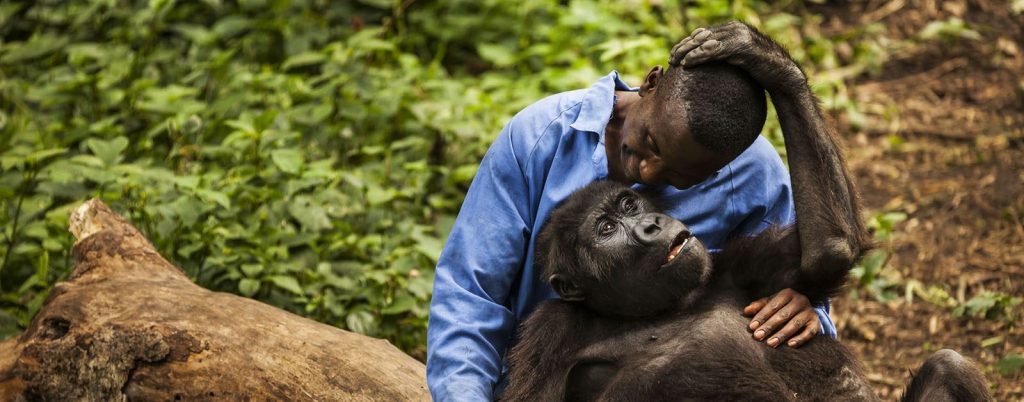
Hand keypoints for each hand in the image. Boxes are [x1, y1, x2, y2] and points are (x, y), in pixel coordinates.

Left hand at [668, 22, 804, 93]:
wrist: (781, 75)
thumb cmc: (758, 71)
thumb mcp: (736, 59)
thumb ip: (722, 55)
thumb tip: (701, 61)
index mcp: (731, 29)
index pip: (702, 34)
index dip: (686, 43)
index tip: (673, 55)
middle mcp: (734, 28)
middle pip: (701, 36)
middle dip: (683, 47)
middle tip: (671, 59)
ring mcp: (739, 35)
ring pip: (705, 41)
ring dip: (687, 51)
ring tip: (675, 61)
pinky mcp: (742, 46)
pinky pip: (715, 50)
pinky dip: (699, 56)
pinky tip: (687, 64)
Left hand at [742, 288, 819, 347]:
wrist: (808, 309)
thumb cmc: (784, 306)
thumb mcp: (772, 303)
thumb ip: (759, 306)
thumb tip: (745, 311)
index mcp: (787, 294)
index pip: (772, 305)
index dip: (761, 316)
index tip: (751, 328)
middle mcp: (800, 300)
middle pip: (783, 315)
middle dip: (769, 326)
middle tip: (758, 337)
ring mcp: (809, 312)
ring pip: (795, 324)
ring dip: (782, 334)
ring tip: (770, 343)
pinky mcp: (816, 323)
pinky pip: (809, 332)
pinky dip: (800, 339)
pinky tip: (790, 345)